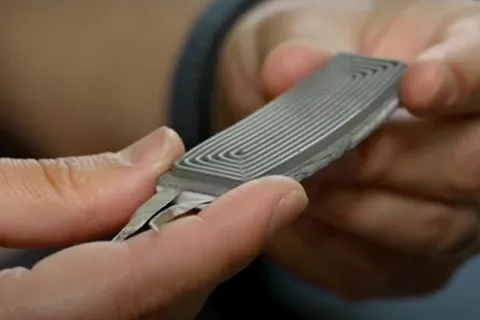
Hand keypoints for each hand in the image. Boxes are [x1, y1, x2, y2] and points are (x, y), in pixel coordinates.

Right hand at [0, 127, 306, 318]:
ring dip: (191, 261)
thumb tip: (154, 158)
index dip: (215, 239)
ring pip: (156, 317)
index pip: (131, 288)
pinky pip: (132, 316)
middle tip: (251, 194)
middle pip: (157, 309)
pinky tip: (158, 236)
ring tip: (213, 209)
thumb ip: (43, 189)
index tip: (280, 196)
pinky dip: (159, 276)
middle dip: (213, 247)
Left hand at [217, 0, 479, 298]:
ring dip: (352, 206)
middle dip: (385, 160)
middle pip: (469, 166)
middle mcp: (469, 144)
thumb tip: (289, 71)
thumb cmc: (309, 64)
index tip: (417, 85)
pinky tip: (300, 213)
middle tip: (324, 152)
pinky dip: (331, 244)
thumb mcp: (297, 33)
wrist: (293, 116)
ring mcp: (449, 210)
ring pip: (428, 227)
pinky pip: (379, 267)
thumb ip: (299, 47)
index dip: (460, 81)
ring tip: (300, 179)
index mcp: (456, 62)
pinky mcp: (410, 262)